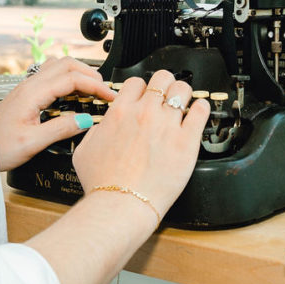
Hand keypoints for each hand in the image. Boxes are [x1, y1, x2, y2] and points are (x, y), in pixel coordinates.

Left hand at [0, 57, 114, 171]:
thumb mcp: (32, 143)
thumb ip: (61, 129)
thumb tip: (85, 119)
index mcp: (32, 93)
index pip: (72, 78)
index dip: (95, 85)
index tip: (110, 96)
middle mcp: (29, 85)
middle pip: (66, 64)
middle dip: (90, 73)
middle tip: (105, 90)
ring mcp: (27, 87)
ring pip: (58, 66)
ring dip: (79, 72)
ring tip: (92, 88)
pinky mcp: (26, 94)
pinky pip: (51, 76)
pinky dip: (68, 78)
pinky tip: (73, 93)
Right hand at [72, 71, 209, 220]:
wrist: (121, 205)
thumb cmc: (103, 185)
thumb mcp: (84, 152)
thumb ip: (95, 132)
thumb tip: (102, 127)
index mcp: (120, 113)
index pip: (136, 82)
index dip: (142, 89)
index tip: (146, 98)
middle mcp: (145, 113)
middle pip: (163, 78)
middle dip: (165, 85)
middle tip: (167, 97)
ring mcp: (167, 125)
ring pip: (183, 90)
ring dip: (184, 94)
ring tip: (184, 104)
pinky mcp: (186, 140)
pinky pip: (200, 111)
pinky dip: (201, 108)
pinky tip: (198, 113)